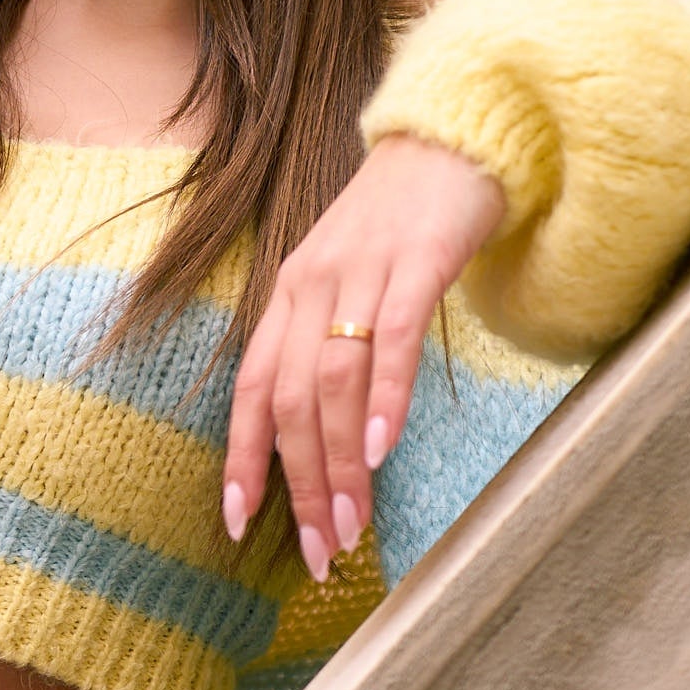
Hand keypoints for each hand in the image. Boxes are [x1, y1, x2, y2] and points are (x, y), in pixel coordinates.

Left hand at [223, 134, 508, 575]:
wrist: (450, 138)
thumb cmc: (400, 225)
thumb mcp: (347, 283)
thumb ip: (331, 347)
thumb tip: (328, 437)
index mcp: (287, 295)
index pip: (250, 388)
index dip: (241, 458)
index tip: (240, 525)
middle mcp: (310, 285)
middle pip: (290, 400)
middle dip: (302, 485)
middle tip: (322, 551)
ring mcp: (362, 271)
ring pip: (333, 381)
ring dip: (339, 463)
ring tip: (353, 525)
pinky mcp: (417, 260)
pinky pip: (391, 337)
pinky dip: (382, 397)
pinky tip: (381, 449)